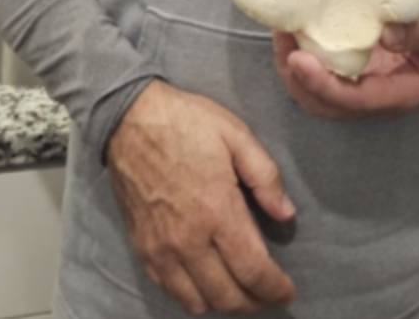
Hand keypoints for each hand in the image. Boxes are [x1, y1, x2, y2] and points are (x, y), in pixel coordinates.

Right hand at [106, 80, 296, 314]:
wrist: (130, 119)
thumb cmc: (187, 122)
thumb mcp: (236, 135)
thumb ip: (266, 177)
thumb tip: (286, 215)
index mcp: (217, 209)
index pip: (253, 270)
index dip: (275, 289)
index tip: (287, 292)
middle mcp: (189, 239)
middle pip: (228, 296)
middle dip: (255, 302)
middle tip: (269, 295)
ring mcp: (161, 248)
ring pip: (198, 302)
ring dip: (224, 304)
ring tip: (241, 291)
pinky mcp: (142, 248)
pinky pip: (170, 290)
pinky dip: (193, 297)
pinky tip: (207, 283)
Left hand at [273, 0, 418, 119]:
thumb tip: (387, 34)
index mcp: (400, 93)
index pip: (353, 100)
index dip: (322, 84)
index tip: (299, 58)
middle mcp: (376, 95)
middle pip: (324, 104)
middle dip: (296, 78)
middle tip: (282, 39)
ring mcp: (363, 84)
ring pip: (316, 94)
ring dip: (292, 68)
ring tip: (282, 31)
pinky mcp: (356, 68)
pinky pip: (321, 72)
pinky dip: (301, 57)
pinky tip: (295, 29)